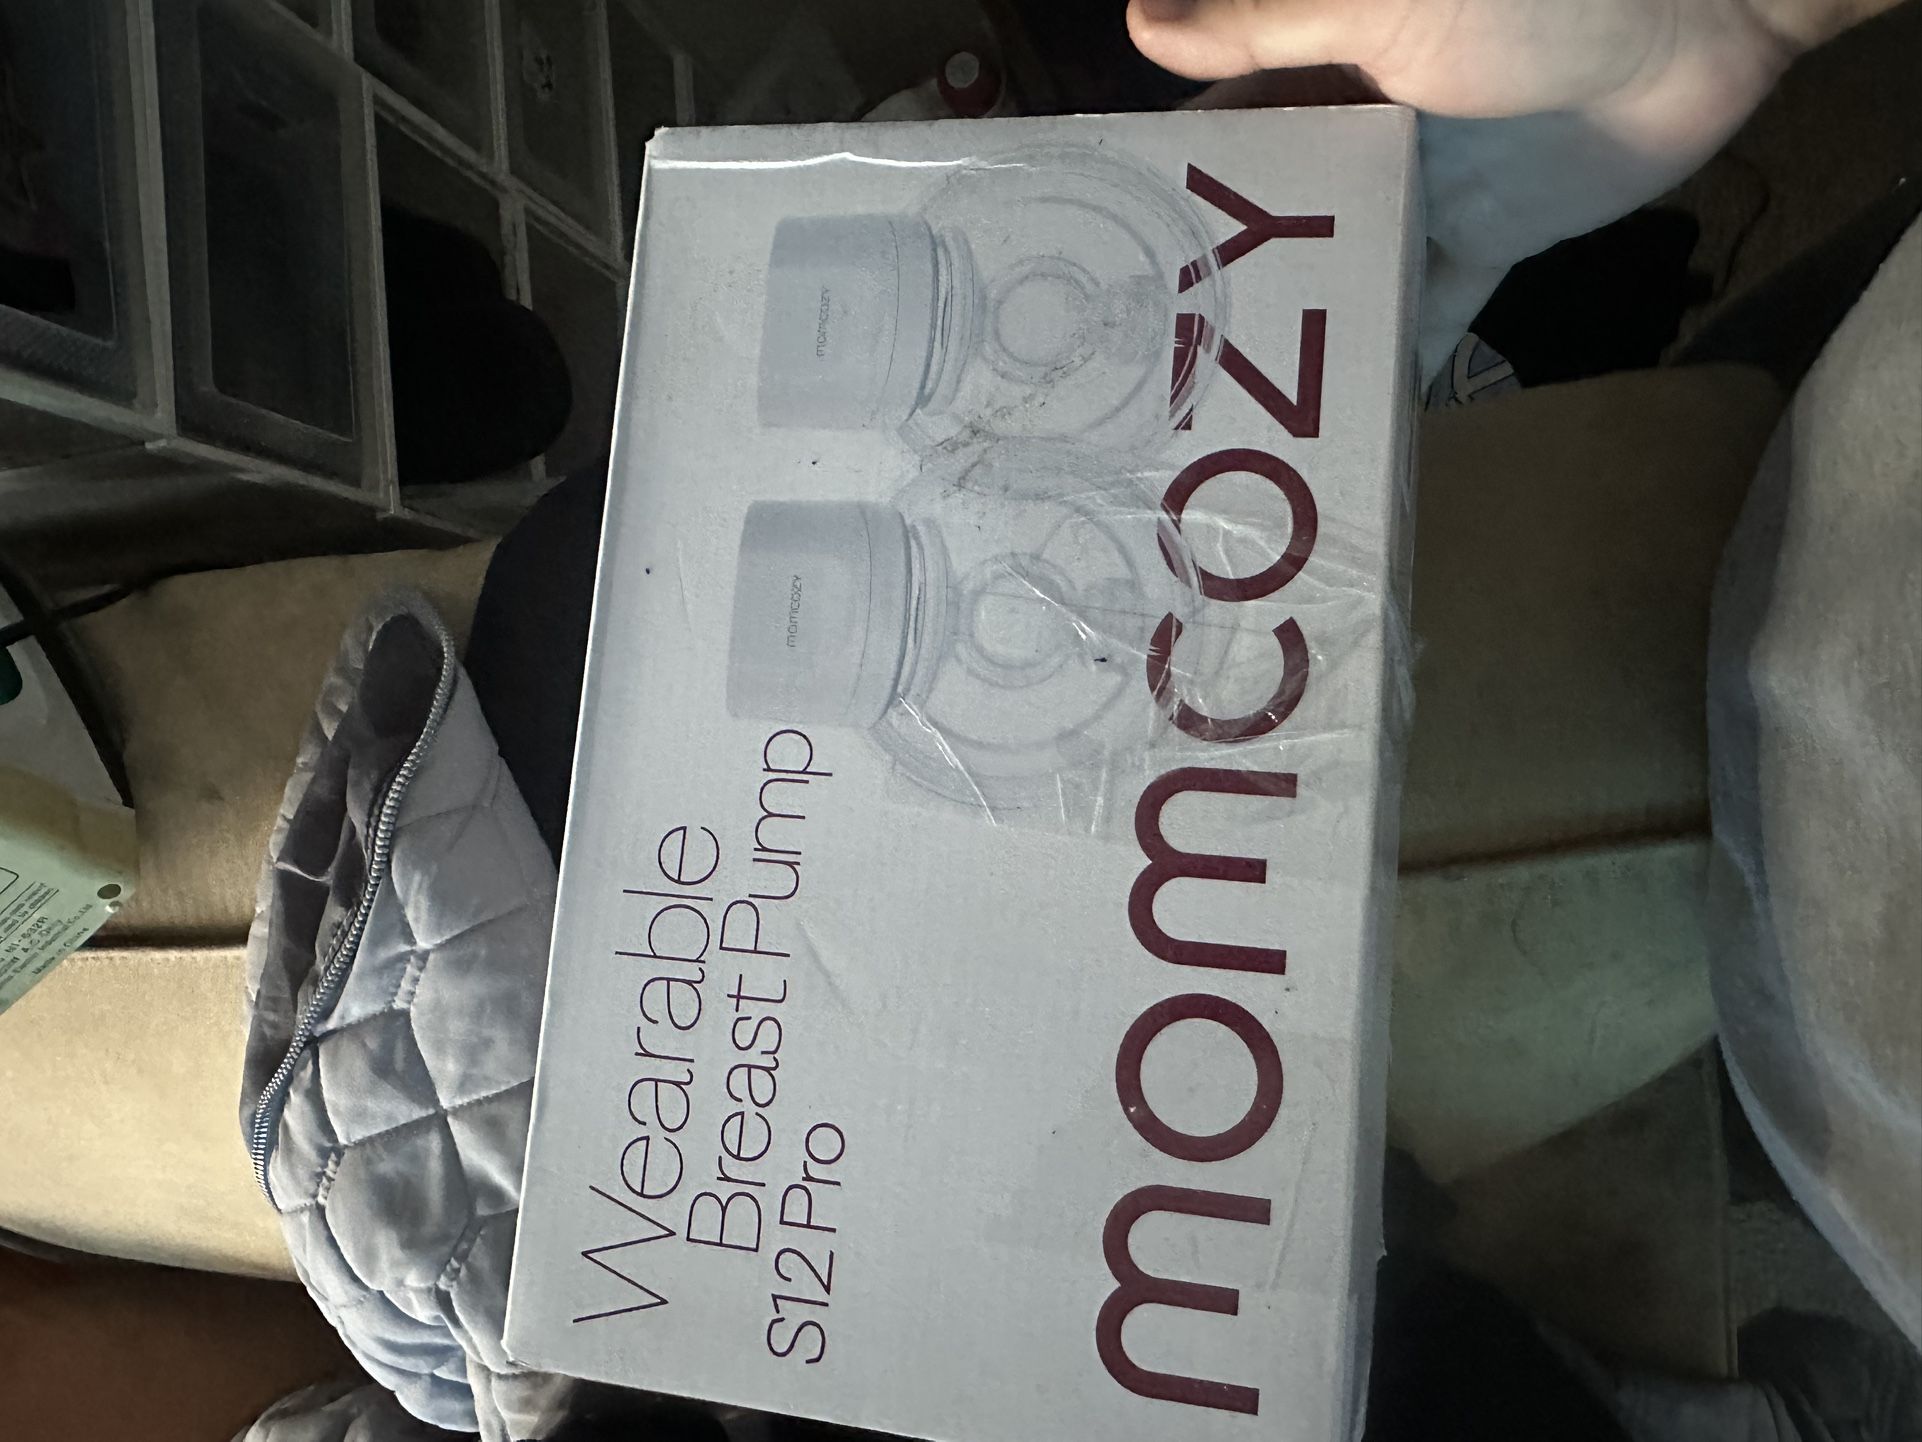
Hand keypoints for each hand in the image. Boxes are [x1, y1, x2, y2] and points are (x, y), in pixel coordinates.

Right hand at [1130, 0, 1844, 373]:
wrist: (1702, 19)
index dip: (1161, 194)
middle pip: (1264, 225)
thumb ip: (1269, 24)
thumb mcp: (1388, 6)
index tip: (1095, 263)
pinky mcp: (1482, 247)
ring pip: (1332, 281)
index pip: (1216, 136)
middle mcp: (1355, 137)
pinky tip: (1345, 431)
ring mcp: (1416, 198)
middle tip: (1142, 375)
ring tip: (1221, 421)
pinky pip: (1426, 319)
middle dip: (1213, 291)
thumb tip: (1141, 27)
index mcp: (1319, 68)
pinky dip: (1392, 371)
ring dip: (1289, 343)